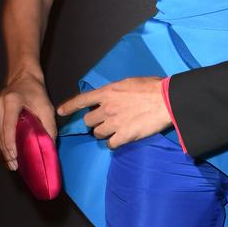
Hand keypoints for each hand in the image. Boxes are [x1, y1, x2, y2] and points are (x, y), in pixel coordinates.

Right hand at [0, 72, 55, 170]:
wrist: (23, 78)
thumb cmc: (36, 92)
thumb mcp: (47, 107)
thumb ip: (49, 126)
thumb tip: (49, 146)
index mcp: (12, 101)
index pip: (8, 126)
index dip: (10, 143)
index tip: (13, 156)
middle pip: (1, 133)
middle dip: (7, 151)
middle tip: (15, 165)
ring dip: (3, 148)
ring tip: (11, 162)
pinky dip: (0, 141)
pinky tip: (6, 151)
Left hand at [57, 76, 171, 147]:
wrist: (166, 100)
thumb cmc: (152, 87)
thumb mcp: (129, 82)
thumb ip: (116, 91)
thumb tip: (113, 96)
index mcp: (107, 92)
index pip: (81, 100)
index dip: (69, 106)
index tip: (60, 111)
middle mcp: (106, 108)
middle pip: (88, 121)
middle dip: (94, 122)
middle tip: (104, 121)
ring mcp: (114, 123)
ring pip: (97, 133)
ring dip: (103, 133)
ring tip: (114, 131)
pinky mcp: (124, 136)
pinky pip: (110, 144)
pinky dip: (113, 143)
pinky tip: (119, 139)